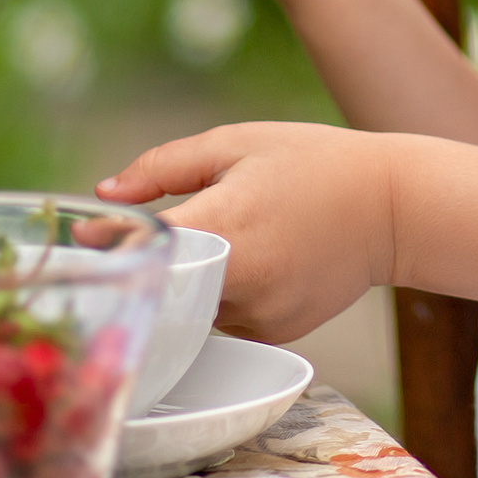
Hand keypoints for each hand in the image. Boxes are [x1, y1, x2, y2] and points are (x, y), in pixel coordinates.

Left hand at [99, 123, 395, 343]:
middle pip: (162, 285)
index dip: (110, 241)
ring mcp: (258, 314)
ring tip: (220, 241)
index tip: (85, 234)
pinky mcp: (274, 333)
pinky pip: (224, 321)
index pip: (144, 246)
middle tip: (135, 244)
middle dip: (145, 267)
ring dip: (186, 283)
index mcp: (225, 224)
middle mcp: (240, 281)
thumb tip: (105, 194)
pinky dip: (221, 297)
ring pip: (192, 308)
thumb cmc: (314, 163)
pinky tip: (250, 263)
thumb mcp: (237, 143)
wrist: (392, 208)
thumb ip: (164, 167)